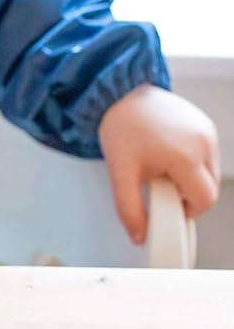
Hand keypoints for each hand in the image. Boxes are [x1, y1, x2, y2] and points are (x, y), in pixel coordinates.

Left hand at [98, 84, 219, 243]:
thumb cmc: (121, 126)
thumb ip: (129, 208)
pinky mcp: (205, 124)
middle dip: (188, 194)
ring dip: (190, 178)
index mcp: (186, 156)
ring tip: (161, 166)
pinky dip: (191, 161)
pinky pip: (206, 154)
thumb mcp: (120, 173)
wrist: (120, 93)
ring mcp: (207, 131)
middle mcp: (203, 143)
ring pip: (209, 171)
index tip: (169, 206)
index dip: (187, 210)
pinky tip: (167, 153)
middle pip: (209, 187)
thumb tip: (138, 234)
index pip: (204, 200)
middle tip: (160, 185)